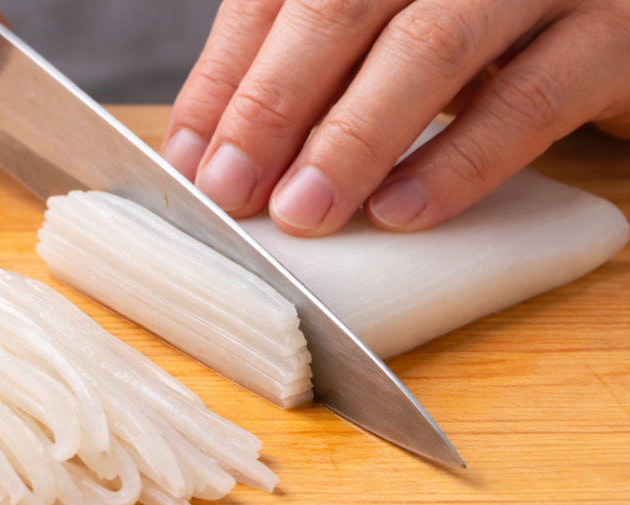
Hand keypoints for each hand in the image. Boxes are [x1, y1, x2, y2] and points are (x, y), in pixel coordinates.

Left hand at [162, 0, 629, 236]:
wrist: (618, 17)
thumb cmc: (487, 30)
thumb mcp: (391, 30)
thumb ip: (310, 69)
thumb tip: (206, 150)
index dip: (227, 77)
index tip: (190, 160)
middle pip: (340, 7)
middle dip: (273, 104)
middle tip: (230, 189)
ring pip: (429, 46)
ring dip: (353, 139)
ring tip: (303, 212)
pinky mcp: (612, 36)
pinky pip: (527, 99)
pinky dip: (456, 161)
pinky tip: (401, 212)